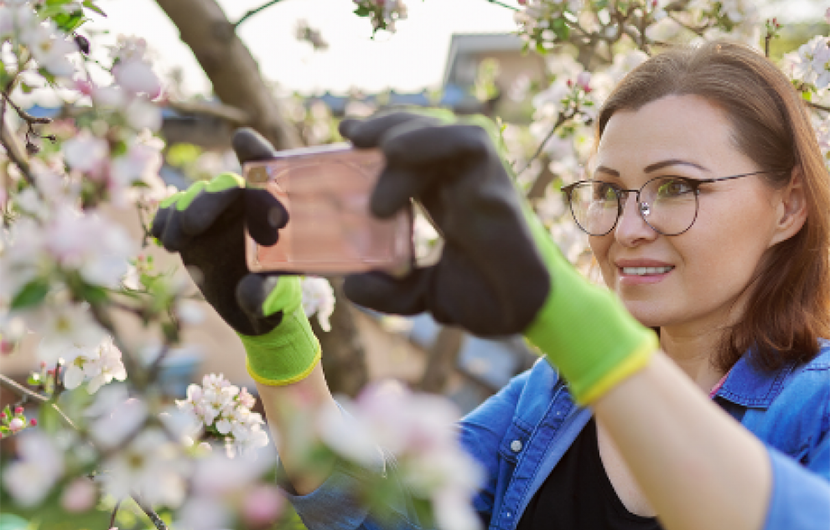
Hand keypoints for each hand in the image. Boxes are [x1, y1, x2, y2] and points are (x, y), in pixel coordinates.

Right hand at [150, 129, 319, 385]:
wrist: (254, 311)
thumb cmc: (277, 300)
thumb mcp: (275, 301)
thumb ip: (264, 295)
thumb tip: (248, 295)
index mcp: (275, 211)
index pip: (270, 173)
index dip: (257, 152)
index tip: (241, 140)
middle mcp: (246, 204)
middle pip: (225, 186)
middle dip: (206, 201)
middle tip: (190, 227)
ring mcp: (217, 212)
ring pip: (196, 197)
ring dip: (181, 214)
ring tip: (175, 244)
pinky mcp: (193, 225)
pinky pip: (175, 210)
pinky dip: (166, 219)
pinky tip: (161, 237)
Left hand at [341, 111, 657, 403]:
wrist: (527, 316)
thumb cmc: (487, 300)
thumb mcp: (423, 295)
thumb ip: (389, 292)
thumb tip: (350, 284)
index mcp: (448, 198)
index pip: (414, 154)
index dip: (382, 138)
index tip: (346, 137)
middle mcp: (466, 182)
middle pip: (426, 132)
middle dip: (386, 125)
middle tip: (350, 134)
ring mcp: (484, 180)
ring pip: (445, 130)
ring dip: (403, 130)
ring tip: (367, 147)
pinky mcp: (498, 186)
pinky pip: (469, 144)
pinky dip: (430, 140)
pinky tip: (394, 153)